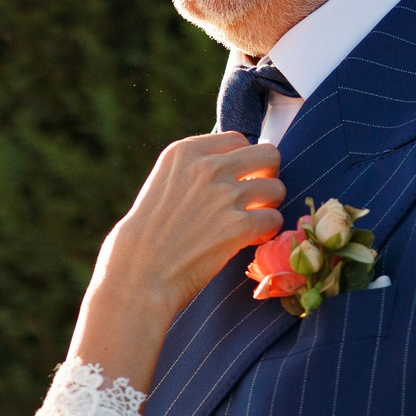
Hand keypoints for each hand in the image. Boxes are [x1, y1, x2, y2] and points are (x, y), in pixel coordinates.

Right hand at [70, 134, 283, 390]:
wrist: (138, 275)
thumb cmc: (145, 236)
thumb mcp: (163, 184)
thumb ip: (194, 170)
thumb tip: (234, 164)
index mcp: (184, 151)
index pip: (237, 139)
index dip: (243, 161)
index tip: (236, 180)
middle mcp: (207, 166)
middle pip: (267, 154)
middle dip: (266, 175)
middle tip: (256, 197)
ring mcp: (225, 195)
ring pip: (277, 188)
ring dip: (268, 206)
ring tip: (251, 222)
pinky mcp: (239, 226)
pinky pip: (274, 219)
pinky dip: (266, 232)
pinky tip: (249, 241)